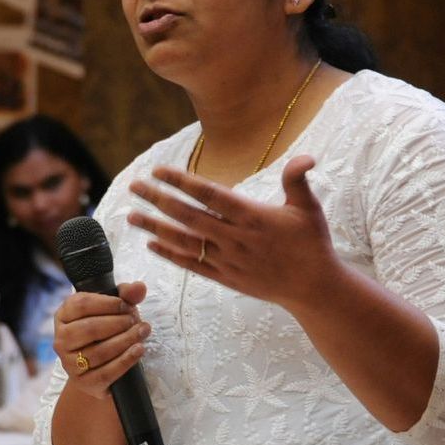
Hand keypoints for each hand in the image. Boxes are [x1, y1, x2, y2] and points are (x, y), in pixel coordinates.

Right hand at [53, 280, 148, 399]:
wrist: (99, 369)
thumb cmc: (105, 332)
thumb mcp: (113, 310)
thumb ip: (126, 296)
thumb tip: (139, 287)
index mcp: (64, 316)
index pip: (81, 304)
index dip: (107, 303)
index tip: (126, 305)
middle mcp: (61, 340)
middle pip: (90, 328)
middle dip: (118, 323)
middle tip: (136, 320)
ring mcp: (69, 363)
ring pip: (99, 351)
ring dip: (126, 340)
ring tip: (142, 332)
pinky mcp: (84, 382)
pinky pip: (107, 372)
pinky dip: (126, 360)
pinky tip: (139, 350)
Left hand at [127, 156, 337, 310]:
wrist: (314, 288)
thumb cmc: (312, 243)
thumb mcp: (308, 207)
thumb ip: (297, 179)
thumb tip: (307, 156)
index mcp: (252, 216)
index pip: (209, 194)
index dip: (182, 182)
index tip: (158, 170)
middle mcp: (235, 238)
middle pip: (188, 216)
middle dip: (157, 200)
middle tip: (134, 185)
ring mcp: (228, 260)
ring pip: (183, 242)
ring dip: (154, 227)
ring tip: (130, 215)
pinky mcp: (226, 278)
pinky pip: (191, 265)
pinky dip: (170, 254)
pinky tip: (151, 244)